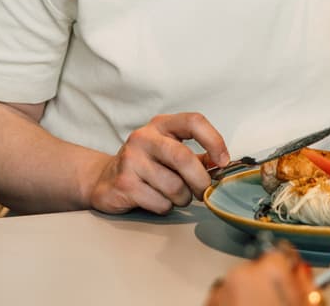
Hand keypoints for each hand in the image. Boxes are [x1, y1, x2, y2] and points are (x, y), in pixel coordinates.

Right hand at [89, 112, 228, 214]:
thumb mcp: (171, 151)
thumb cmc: (147, 165)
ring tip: (177, 196)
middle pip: (183, 157)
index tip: (223, 162)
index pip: (194, 121)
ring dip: (183, 197)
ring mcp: (131, 159)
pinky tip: (157, 201)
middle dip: (200, 180)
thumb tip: (223, 164)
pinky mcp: (124, 183)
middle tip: (205, 192)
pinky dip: (166, 207)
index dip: (214, 140)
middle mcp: (144, 137)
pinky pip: (159, 202)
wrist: (105, 180)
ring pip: (173, 186)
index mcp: (162, 124)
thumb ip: (198, 156)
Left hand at [205, 250, 318, 305]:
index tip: (292, 288)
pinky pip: (223, 300)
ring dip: (247, 299)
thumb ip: (305, 286)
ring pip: (238, 286)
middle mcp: (240, 273)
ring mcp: (219, 291)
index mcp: (270, 270)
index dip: (289, 273)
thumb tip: (300, 271)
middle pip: (259, 270)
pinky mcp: (206, 305)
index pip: (283, 253)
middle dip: (266, 287)